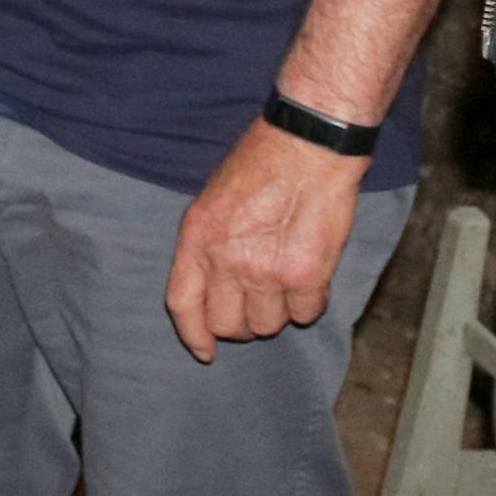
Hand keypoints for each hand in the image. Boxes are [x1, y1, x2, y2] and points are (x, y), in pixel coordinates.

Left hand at [163, 113, 368, 360]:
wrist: (307, 145)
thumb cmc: (261, 163)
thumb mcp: (212, 199)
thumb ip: (208, 245)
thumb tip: (211, 288)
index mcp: (197, 240)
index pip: (184, 305)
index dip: (194, 335)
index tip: (205, 351)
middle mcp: (227, 262)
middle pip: (228, 325)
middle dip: (242, 324)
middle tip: (257, 305)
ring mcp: (266, 272)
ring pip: (269, 325)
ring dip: (278, 312)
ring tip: (287, 279)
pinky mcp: (306, 276)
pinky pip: (306, 314)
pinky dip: (310, 303)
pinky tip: (312, 277)